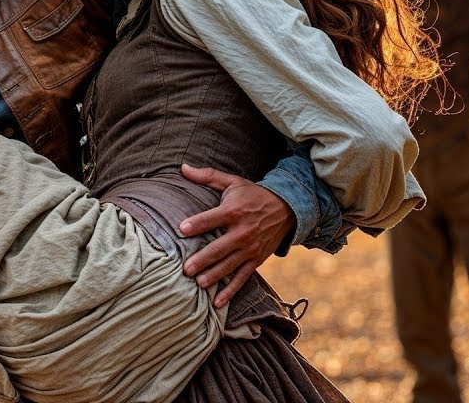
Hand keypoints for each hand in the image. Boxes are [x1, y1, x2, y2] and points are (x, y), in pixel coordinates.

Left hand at [178, 164, 295, 307]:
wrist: (287, 208)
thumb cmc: (252, 194)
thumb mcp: (232, 182)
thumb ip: (207, 176)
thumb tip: (182, 167)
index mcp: (233, 211)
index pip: (212, 218)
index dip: (197, 223)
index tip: (181, 229)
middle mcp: (242, 232)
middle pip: (219, 247)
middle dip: (203, 259)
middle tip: (186, 269)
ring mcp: (250, 248)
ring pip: (229, 265)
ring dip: (214, 276)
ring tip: (199, 284)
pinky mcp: (256, 260)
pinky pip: (242, 278)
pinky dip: (230, 291)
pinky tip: (217, 303)